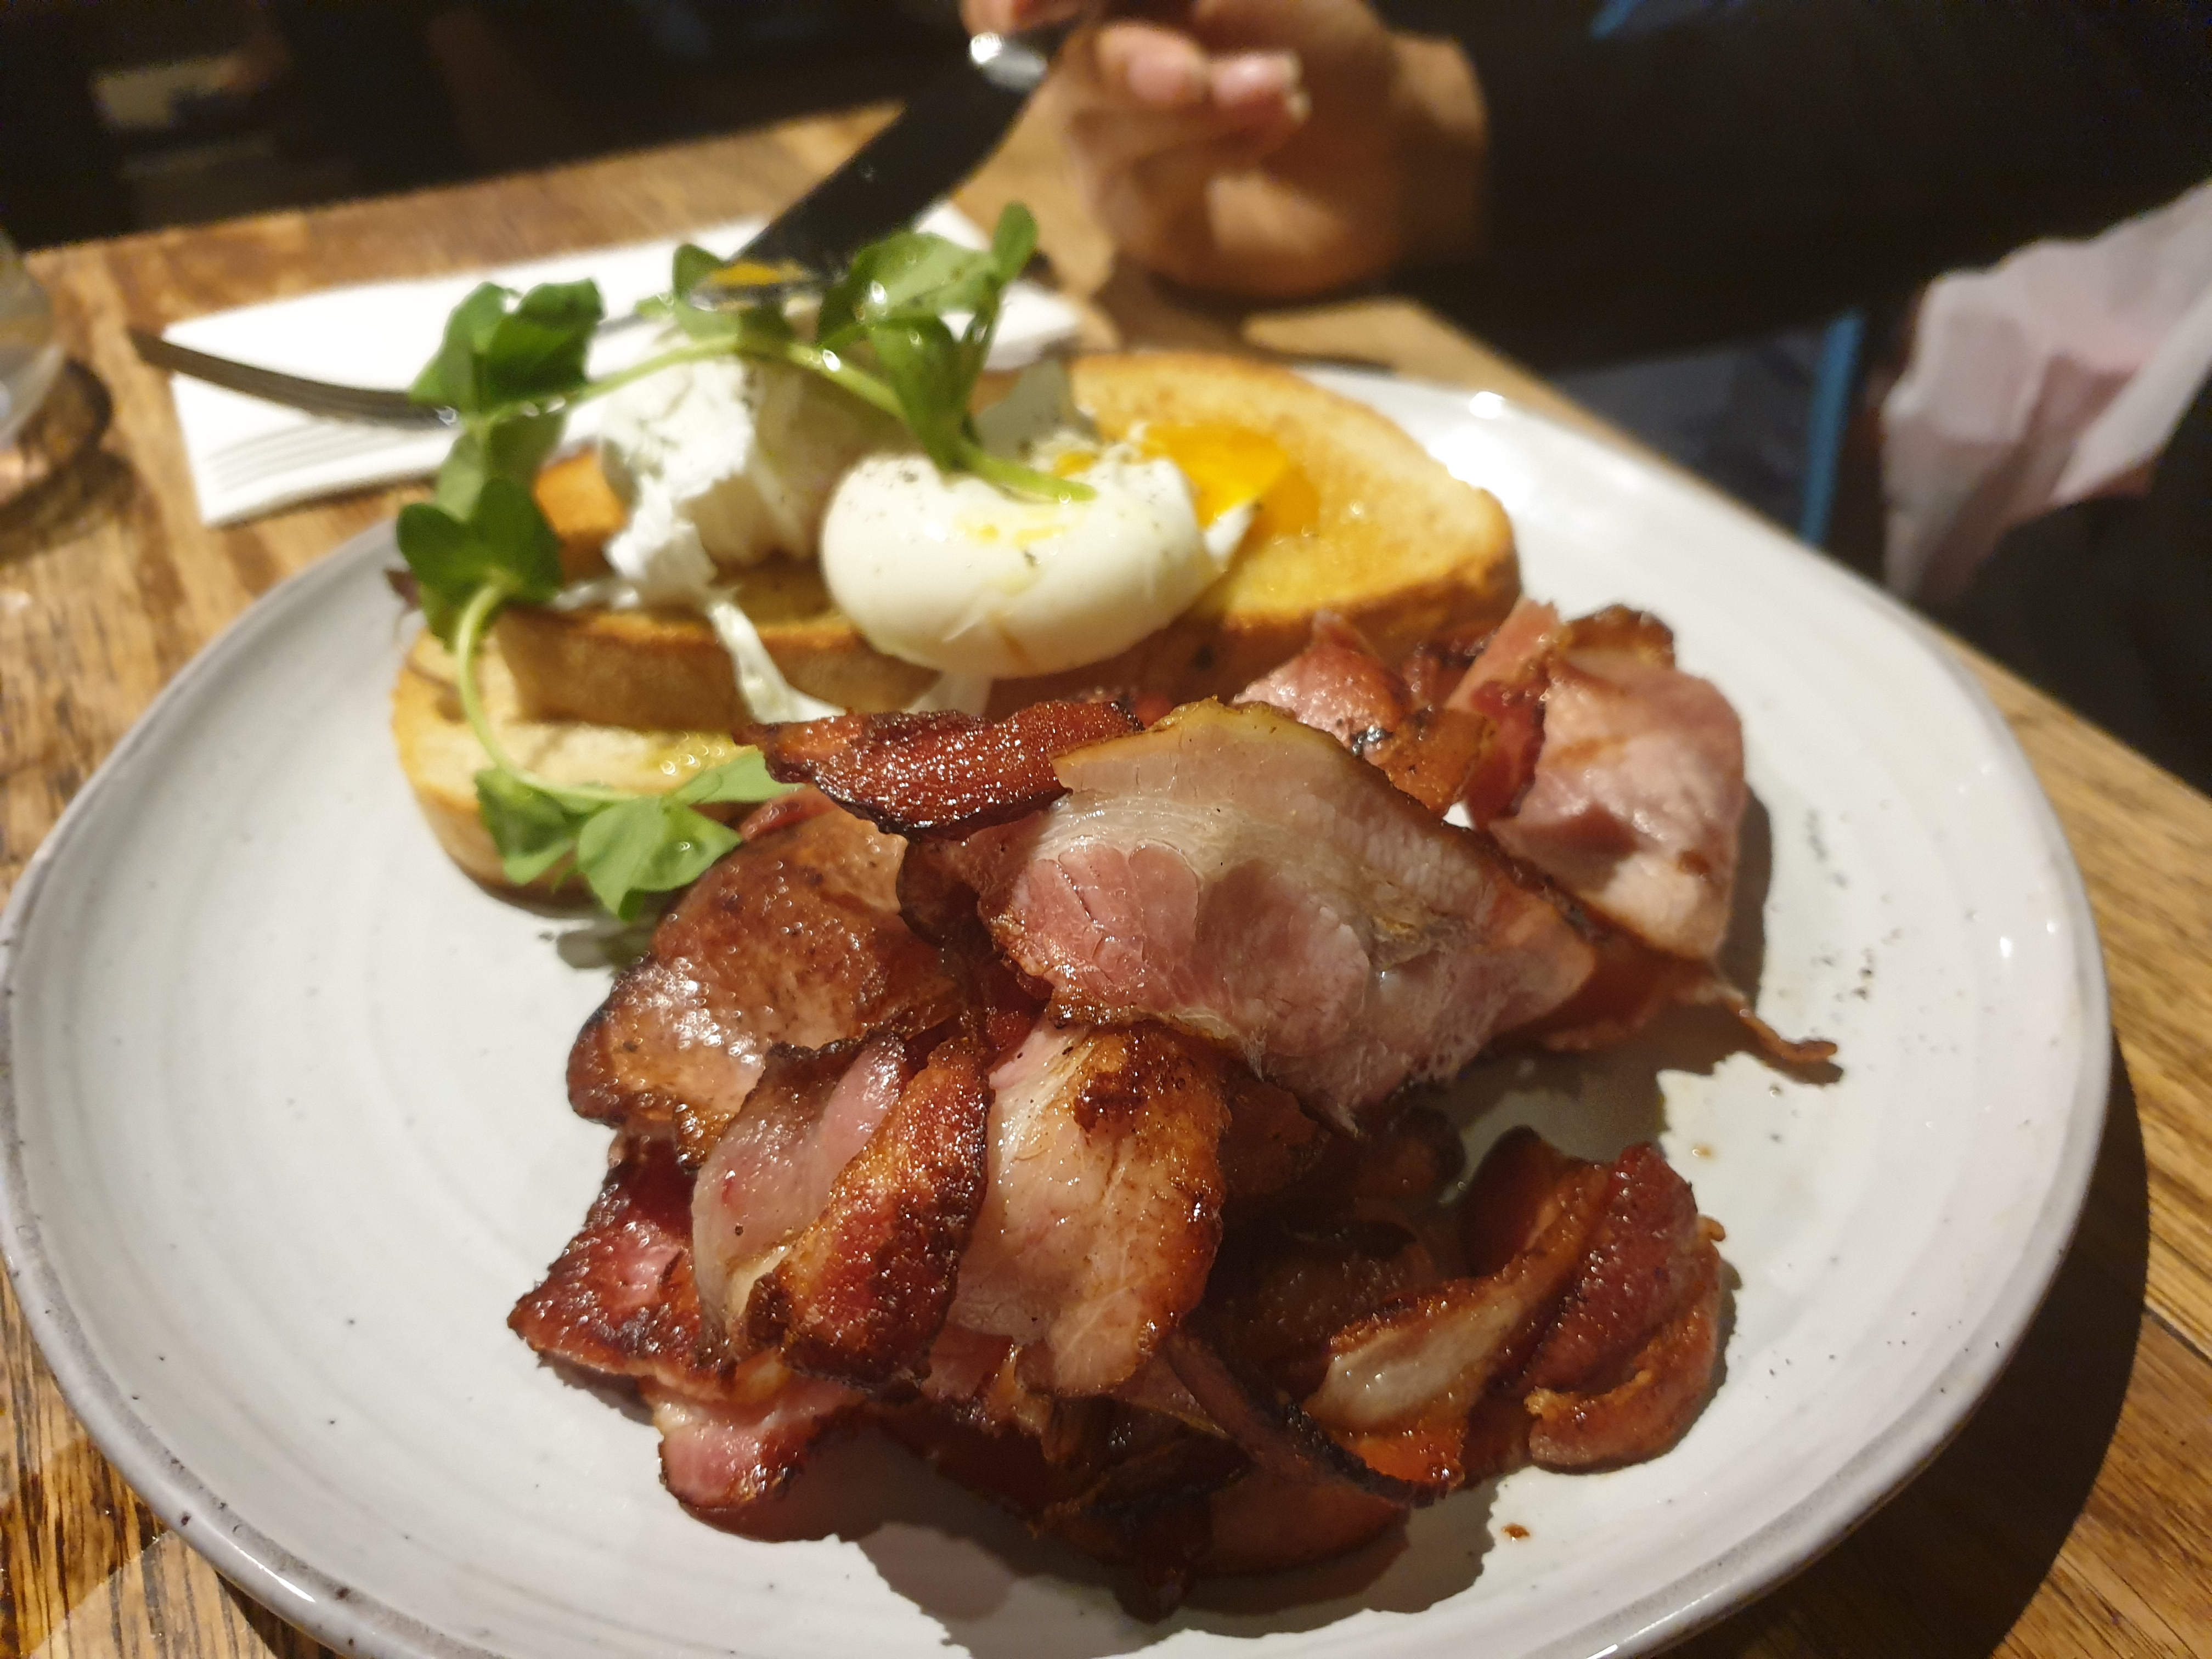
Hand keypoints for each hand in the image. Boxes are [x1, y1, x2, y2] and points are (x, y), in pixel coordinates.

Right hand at [963, 0, 1485, 299]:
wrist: (1391, 143)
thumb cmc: (1321, 41)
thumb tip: (1104, 5)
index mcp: (1105, 5)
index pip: (1012, 4)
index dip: (1006, 4)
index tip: (1018, 13)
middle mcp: (1084, 68)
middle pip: (1054, 65)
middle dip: (1124, 63)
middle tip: (1194, 72)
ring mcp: (1103, 148)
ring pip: (1101, 129)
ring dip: (1198, 108)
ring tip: (1282, 85)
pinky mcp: (1137, 219)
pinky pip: (1142, 187)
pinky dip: (1213, 153)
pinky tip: (1275, 127)